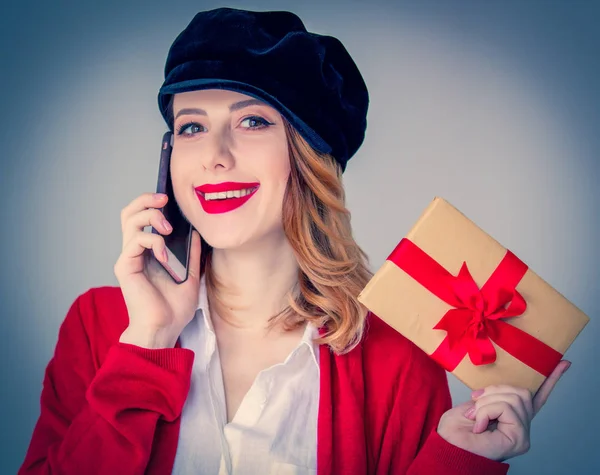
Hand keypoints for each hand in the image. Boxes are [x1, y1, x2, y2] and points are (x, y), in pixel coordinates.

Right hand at [114, 192, 201, 347]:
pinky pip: (136, 242)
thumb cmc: (174, 308)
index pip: (143, 218)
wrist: (164, 329)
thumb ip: (192, 253)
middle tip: (164, 199)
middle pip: (129, 213)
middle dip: (146, 200)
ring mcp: (129, 258)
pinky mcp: (125, 266)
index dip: (152, 203)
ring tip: (168, 227)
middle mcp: (136, 252)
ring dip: (150, 216)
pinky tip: (166, 257)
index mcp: (149, 252)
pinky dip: (154, 243)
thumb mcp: (191, 275)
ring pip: (129, 221)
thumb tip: (197, 233)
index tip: (170, 199)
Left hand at [437, 360, 570, 461]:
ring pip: (513, 398)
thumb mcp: (475, 403)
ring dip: (487, 403)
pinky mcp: (520, 439)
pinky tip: (480, 425)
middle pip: (522, 392)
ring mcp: (523, 433)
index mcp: (513, 414)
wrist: (448, 446)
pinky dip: (488, 411)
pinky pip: (507, 409)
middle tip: (475, 402)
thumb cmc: (456, 427)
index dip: (550, 379)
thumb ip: (493, 395)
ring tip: (475, 417)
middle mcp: (523, 424)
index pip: (538, 396)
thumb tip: (505, 384)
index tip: (564, 363)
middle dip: (494, 391)